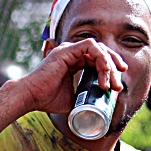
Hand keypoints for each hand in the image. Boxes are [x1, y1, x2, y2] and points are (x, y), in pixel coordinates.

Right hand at [11, 39, 125, 113]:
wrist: (32, 97)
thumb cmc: (48, 99)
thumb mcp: (74, 99)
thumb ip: (85, 95)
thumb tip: (99, 105)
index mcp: (74, 62)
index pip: (98, 60)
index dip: (111, 70)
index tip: (117, 86)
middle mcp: (72, 53)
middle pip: (102, 53)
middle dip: (114, 68)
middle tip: (118, 86)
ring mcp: (70, 50)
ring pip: (99, 49)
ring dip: (109, 65)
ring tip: (111, 83)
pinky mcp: (67, 49)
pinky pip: (91, 46)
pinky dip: (101, 57)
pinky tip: (104, 71)